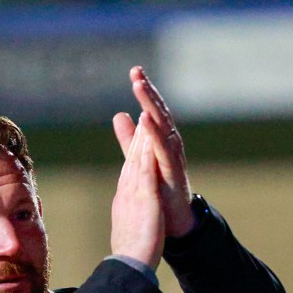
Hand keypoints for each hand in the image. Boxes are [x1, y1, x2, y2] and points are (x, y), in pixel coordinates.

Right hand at [110, 113, 164, 269]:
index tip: (140, 131)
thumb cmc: (131, 250)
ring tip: (145, 115)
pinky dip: (146, 154)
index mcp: (124, 198)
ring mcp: (133, 194)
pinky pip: (145, 172)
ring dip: (141, 137)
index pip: (130, 168)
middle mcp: (126, 192)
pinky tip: (150, 139)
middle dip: (136, 135)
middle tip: (141, 111)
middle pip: (132, 159)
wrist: (129, 265)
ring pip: (136, 160)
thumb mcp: (130, 225)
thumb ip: (130, 212)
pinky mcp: (143, 199)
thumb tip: (129, 207)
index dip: (134, 148)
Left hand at [112, 66, 194, 236]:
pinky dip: (154, 133)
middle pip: (159, 112)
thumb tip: (119, 114)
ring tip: (140, 87)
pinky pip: (163, 149)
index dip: (145, 91)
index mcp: (161, 140)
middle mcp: (170, 144)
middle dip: (148, 91)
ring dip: (151, 105)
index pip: (153, 110)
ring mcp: (173, 157)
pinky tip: (146, 118)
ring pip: (163, 126)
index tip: (135, 71)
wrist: (173, 221)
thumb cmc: (160, 189)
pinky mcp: (173, 171)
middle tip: (136, 71)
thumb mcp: (141, 158)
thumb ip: (131, 138)